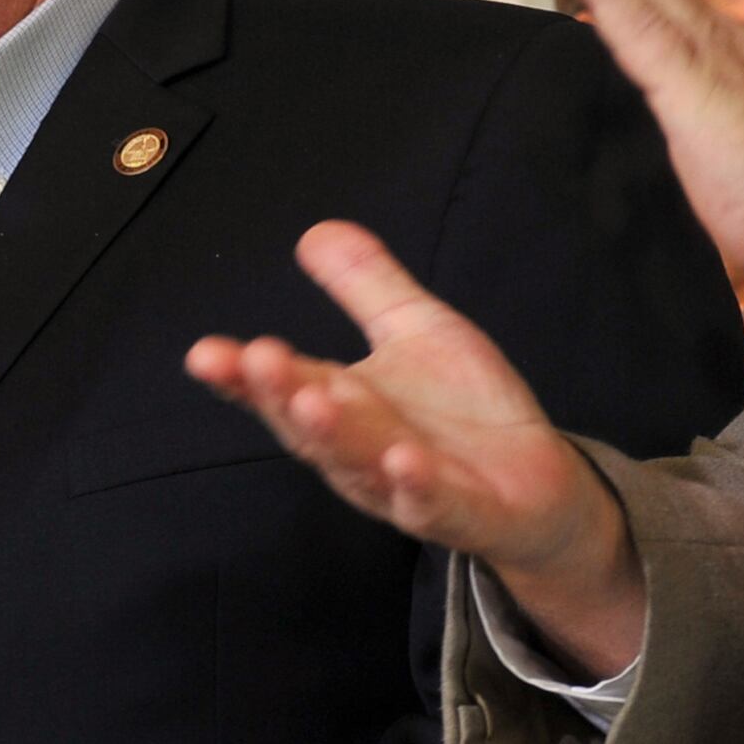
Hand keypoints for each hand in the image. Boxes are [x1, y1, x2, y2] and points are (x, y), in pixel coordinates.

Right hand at [184, 220, 644, 673]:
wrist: (537, 490)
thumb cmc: (464, 414)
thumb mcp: (418, 332)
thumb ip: (367, 286)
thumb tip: (315, 230)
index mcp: (338, 407)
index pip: (279, 389)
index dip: (240, 375)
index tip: (205, 352)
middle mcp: (357, 452)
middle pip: (309, 425)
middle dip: (281, 394)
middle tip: (256, 359)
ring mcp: (403, 488)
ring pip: (360, 464)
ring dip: (335, 436)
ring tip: (315, 400)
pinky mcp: (460, 514)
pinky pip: (431, 505)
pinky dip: (415, 487)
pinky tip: (405, 460)